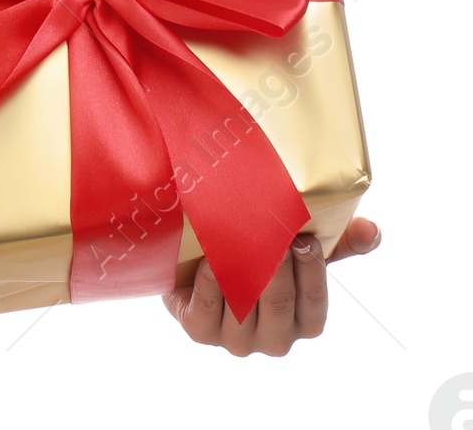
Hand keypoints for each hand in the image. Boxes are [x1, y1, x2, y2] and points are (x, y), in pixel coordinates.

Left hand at [161, 216, 381, 355]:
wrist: (196, 264)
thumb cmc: (258, 260)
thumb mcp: (298, 252)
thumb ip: (337, 244)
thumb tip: (373, 229)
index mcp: (301, 324)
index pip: (314, 309)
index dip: (311, 274)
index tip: (304, 239)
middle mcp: (273, 340)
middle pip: (278, 304)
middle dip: (276, 266)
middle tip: (271, 230)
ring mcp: (236, 340)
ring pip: (243, 307)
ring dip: (240, 270)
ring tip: (239, 237)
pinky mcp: (200, 332)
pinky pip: (208, 310)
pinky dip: (211, 282)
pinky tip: (212, 259)